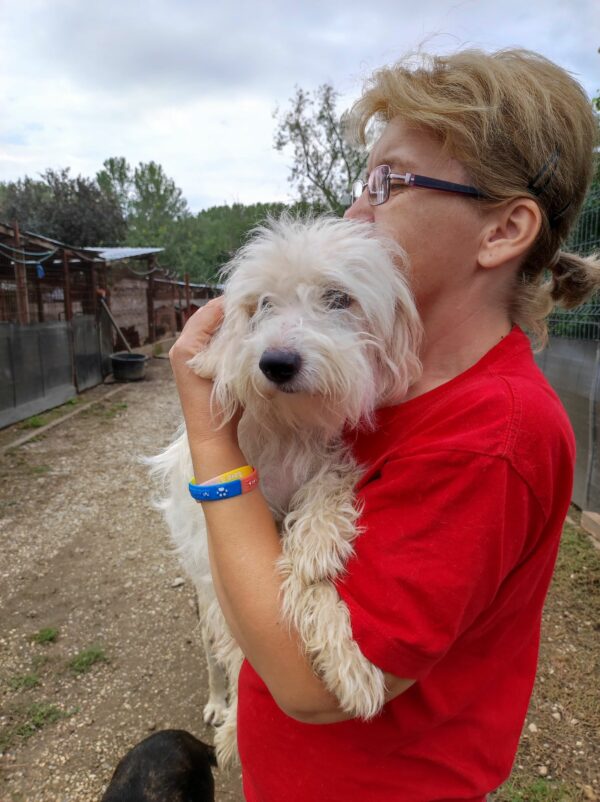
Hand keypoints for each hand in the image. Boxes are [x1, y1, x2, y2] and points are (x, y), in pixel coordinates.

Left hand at [169, 297, 239, 446]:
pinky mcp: (194, 364)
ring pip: (209, 327)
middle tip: (255, 305)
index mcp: (186, 345)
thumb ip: (233, 339)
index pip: (210, 311)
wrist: (210, 434)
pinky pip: (209, 339)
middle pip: (208, 316)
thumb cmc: (219, 404)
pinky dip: (224, 334)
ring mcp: (186, 356)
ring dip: (228, 321)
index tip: (254, 299)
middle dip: (230, 310)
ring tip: (251, 317)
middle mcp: (181, 347)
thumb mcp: (228, 367)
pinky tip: (242, 335)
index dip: (232, 303)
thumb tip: (248, 314)